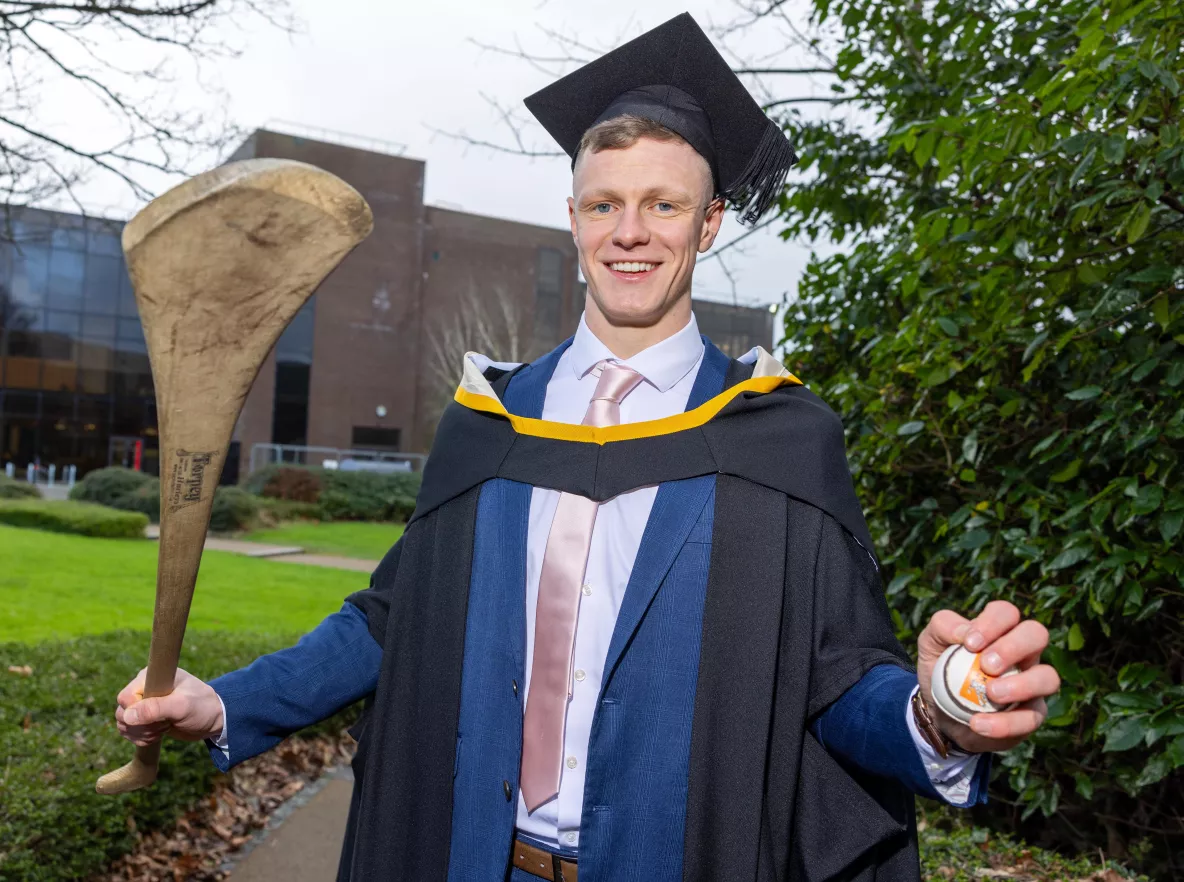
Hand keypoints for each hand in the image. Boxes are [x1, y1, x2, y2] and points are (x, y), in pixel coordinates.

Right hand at [115, 667, 223, 746]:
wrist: (213, 720)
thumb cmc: (202, 707)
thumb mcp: (182, 706)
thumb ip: (155, 709)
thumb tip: (126, 716)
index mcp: (150, 677)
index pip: (125, 697)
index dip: (136, 712)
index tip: (159, 716)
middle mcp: (144, 689)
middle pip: (122, 713)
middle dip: (141, 726)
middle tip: (164, 725)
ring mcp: (143, 705)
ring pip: (124, 724)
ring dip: (142, 733)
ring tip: (163, 729)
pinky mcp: (145, 719)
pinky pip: (129, 732)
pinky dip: (141, 738)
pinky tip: (158, 736)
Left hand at [917, 600, 1059, 753]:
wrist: (940, 713)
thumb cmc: (941, 671)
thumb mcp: (930, 644)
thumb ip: (943, 627)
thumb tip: (965, 631)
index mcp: (999, 630)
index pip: (1006, 613)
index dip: (993, 623)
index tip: (970, 644)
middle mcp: (1023, 653)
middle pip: (1037, 635)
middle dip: (1013, 647)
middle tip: (987, 665)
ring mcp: (1032, 684)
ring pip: (1048, 678)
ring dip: (1021, 686)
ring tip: (992, 694)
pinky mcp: (1031, 715)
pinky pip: (1031, 719)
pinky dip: (1004, 723)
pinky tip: (978, 723)